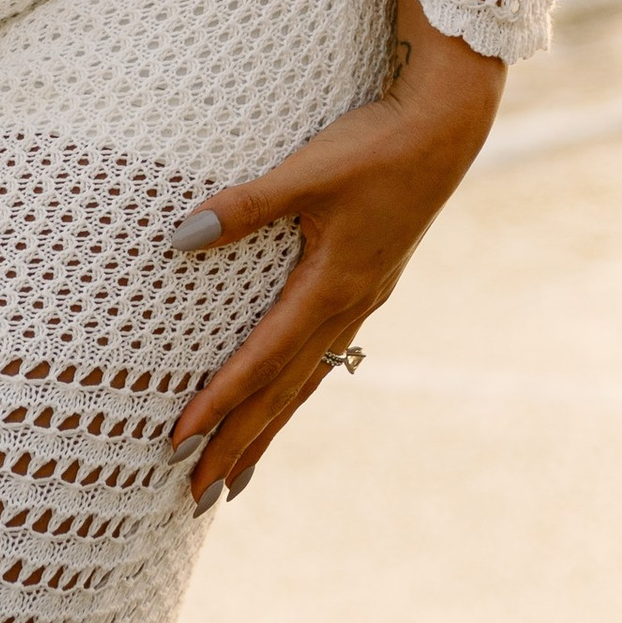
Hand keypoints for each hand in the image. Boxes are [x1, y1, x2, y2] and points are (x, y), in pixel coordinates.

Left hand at [167, 0, 503, 505]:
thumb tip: (179, 237)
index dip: (218, 402)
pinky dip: (297, 389)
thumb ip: (244, 207)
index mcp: (331, 289)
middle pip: (283, 391)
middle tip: (196, 494)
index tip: (178, 439)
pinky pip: (324, 355)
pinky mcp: (368, 283)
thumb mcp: (306, 173)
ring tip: (237, 476)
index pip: (261, 360)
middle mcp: (348, 307)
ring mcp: (362, 300)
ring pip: (306, 381)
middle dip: (239, 443)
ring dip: (268, 428)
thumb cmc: (374, 146)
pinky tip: (288, 398)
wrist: (444, 128)